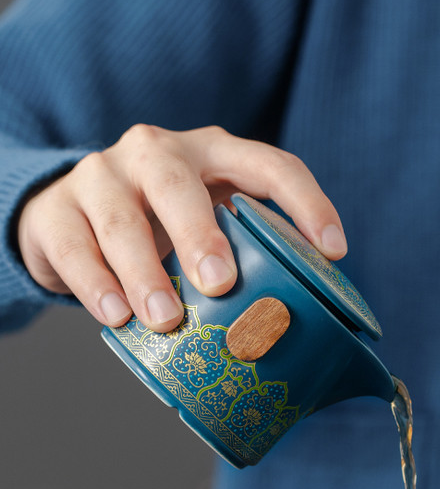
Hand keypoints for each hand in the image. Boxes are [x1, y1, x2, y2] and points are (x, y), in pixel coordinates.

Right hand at [17, 124, 347, 331]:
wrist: (68, 221)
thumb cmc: (161, 232)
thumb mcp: (207, 230)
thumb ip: (246, 260)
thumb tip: (296, 335)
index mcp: (213, 154)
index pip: (270, 165)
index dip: (306, 202)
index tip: (334, 250)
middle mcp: (157, 153)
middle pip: (178, 185)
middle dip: (200, 234)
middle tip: (219, 283)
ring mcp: (101, 177)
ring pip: (121, 221)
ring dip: (146, 272)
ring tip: (166, 319)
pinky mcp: (56, 211)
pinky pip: (75, 247)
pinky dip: (96, 285)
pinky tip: (117, 317)